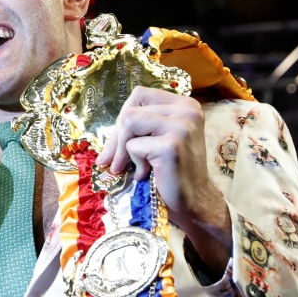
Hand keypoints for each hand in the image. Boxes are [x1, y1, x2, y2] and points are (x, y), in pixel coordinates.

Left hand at [95, 87, 231, 278]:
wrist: (193, 201)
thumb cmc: (173, 172)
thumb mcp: (159, 140)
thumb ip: (140, 126)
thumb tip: (104, 138)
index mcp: (184, 104)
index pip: (140, 95)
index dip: (123, 117)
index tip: (119, 141)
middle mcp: (187, 110)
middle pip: (131, 110)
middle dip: (117, 138)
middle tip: (113, 161)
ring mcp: (182, 126)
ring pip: (129, 123)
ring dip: (123, 150)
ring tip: (132, 167)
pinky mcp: (172, 146)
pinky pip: (134, 146)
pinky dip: (133, 162)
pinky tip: (145, 174)